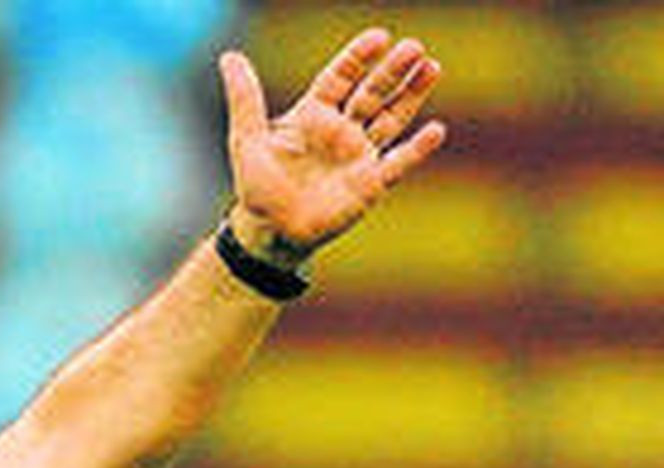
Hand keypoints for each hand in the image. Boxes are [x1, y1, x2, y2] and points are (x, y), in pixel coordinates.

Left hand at [220, 28, 446, 267]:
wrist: (269, 231)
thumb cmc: (258, 186)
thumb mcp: (246, 139)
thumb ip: (244, 98)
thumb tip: (229, 56)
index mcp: (314, 114)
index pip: (340, 77)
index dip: (358, 58)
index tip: (378, 37)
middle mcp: (341, 129)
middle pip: (372, 92)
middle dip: (392, 71)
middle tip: (414, 47)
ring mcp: (358, 155)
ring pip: (390, 118)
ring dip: (411, 95)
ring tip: (431, 67)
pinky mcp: (370, 183)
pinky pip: (397, 163)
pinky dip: (416, 149)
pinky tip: (435, 130)